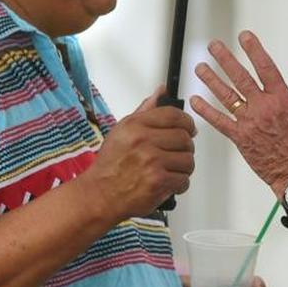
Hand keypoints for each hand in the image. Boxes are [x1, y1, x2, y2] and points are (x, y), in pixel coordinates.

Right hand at [84, 87, 195, 220]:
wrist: (99, 194)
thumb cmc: (110, 165)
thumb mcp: (122, 130)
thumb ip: (145, 111)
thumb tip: (161, 92)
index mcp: (135, 125)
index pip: (174, 115)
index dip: (187, 122)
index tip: (188, 129)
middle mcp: (143, 141)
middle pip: (184, 138)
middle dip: (185, 148)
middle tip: (177, 154)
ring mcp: (152, 161)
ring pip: (188, 160)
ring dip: (183, 168)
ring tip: (170, 169)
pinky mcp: (158, 182)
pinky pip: (184, 180)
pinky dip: (179, 184)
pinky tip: (167, 183)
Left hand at [190, 31, 287, 196]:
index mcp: (283, 98)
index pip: (265, 66)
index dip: (253, 49)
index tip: (244, 37)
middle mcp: (263, 107)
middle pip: (240, 77)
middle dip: (225, 59)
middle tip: (214, 46)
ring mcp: (250, 123)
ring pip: (227, 96)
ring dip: (212, 80)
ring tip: (200, 67)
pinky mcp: (241, 139)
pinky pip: (220, 122)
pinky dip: (206, 111)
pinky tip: (196, 100)